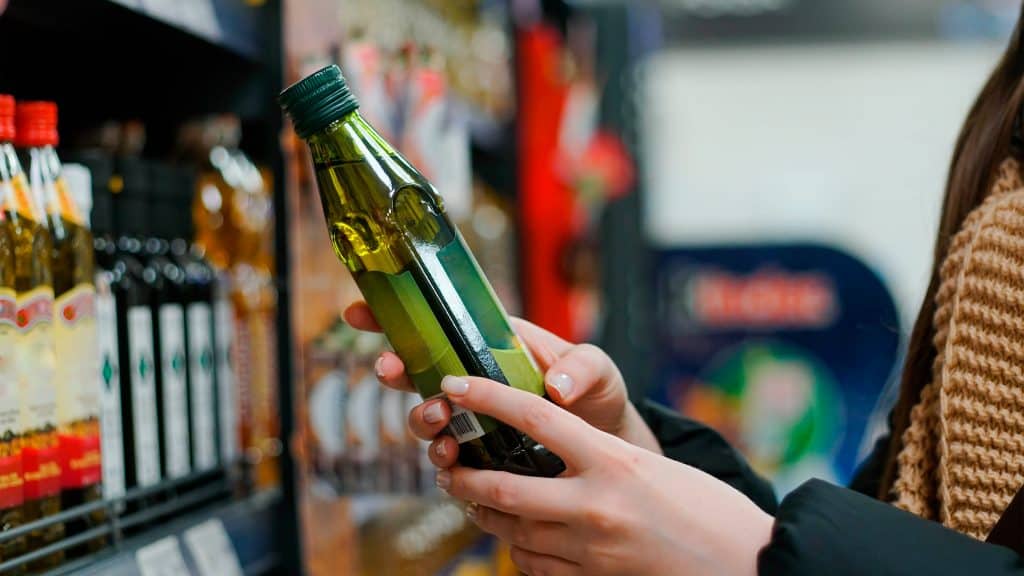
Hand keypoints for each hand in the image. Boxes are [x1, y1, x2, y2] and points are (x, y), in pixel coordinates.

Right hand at [343, 302, 660, 468]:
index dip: (395, 316)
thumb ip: (582, 369)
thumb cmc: (599, 396)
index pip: (438, 323)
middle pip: (417, 369)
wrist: (607, 447)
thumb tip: (556, 386)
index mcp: (494, 344)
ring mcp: (473, 420)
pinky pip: (448, 460)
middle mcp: (475, 380)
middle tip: (391, 371)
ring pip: (426, 416)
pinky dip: (444, 463)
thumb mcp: (599, 370)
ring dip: (421, 417)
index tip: (360, 312)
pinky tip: (453, 465)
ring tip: (440, 421)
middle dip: (395, 368)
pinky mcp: (479, 458)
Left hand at [435, 375, 772, 575]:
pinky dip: (518, 549)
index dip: (486, 396)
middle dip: (462, 478)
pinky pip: (535, 567)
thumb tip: (553, 449)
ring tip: (470, 500)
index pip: (533, 417)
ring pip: (512, 532)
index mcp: (614, 461)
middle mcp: (596, 505)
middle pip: (502, 488)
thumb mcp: (654, 467)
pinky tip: (516, 538)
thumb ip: (601, 458)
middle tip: (447, 465)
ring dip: (483, 516)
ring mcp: (592, 551)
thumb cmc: (709, 510)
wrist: (750, 565)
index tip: (457, 385)